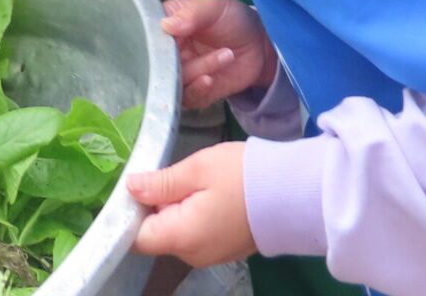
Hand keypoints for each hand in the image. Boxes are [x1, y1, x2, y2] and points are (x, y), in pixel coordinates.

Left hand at [129, 143, 256, 266]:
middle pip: (156, 234)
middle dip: (156, 206)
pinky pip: (195, 235)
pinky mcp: (223, 250)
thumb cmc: (244, 176)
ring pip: (176, 233)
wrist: (294, 192)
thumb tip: (130, 188)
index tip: (139, 186)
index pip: (135, 236)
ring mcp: (209, 256)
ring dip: (176, 209)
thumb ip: (161, 182)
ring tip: (196, 182)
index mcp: (181, 237)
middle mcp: (191, 255)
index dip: (131, 211)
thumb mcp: (199, 169)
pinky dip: (194, 216)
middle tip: (173, 175)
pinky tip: (210, 195)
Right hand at [161, 0, 276, 107]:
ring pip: (173, 79)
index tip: (171, 37)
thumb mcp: (215, 7)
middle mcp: (168, 51)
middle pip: (156, 61)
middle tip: (193, 52)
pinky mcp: (194, 92)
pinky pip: (187, 97)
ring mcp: (180, 73)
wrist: (260, 45)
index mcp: (167, 24)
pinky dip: (197, 89)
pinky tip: (210, 79)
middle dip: (174, 60)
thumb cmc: (233, 19)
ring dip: (198, 70)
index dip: (154, 38)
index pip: (147, 33)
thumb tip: (166, 25)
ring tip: (226, 54)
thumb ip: (193, 13)